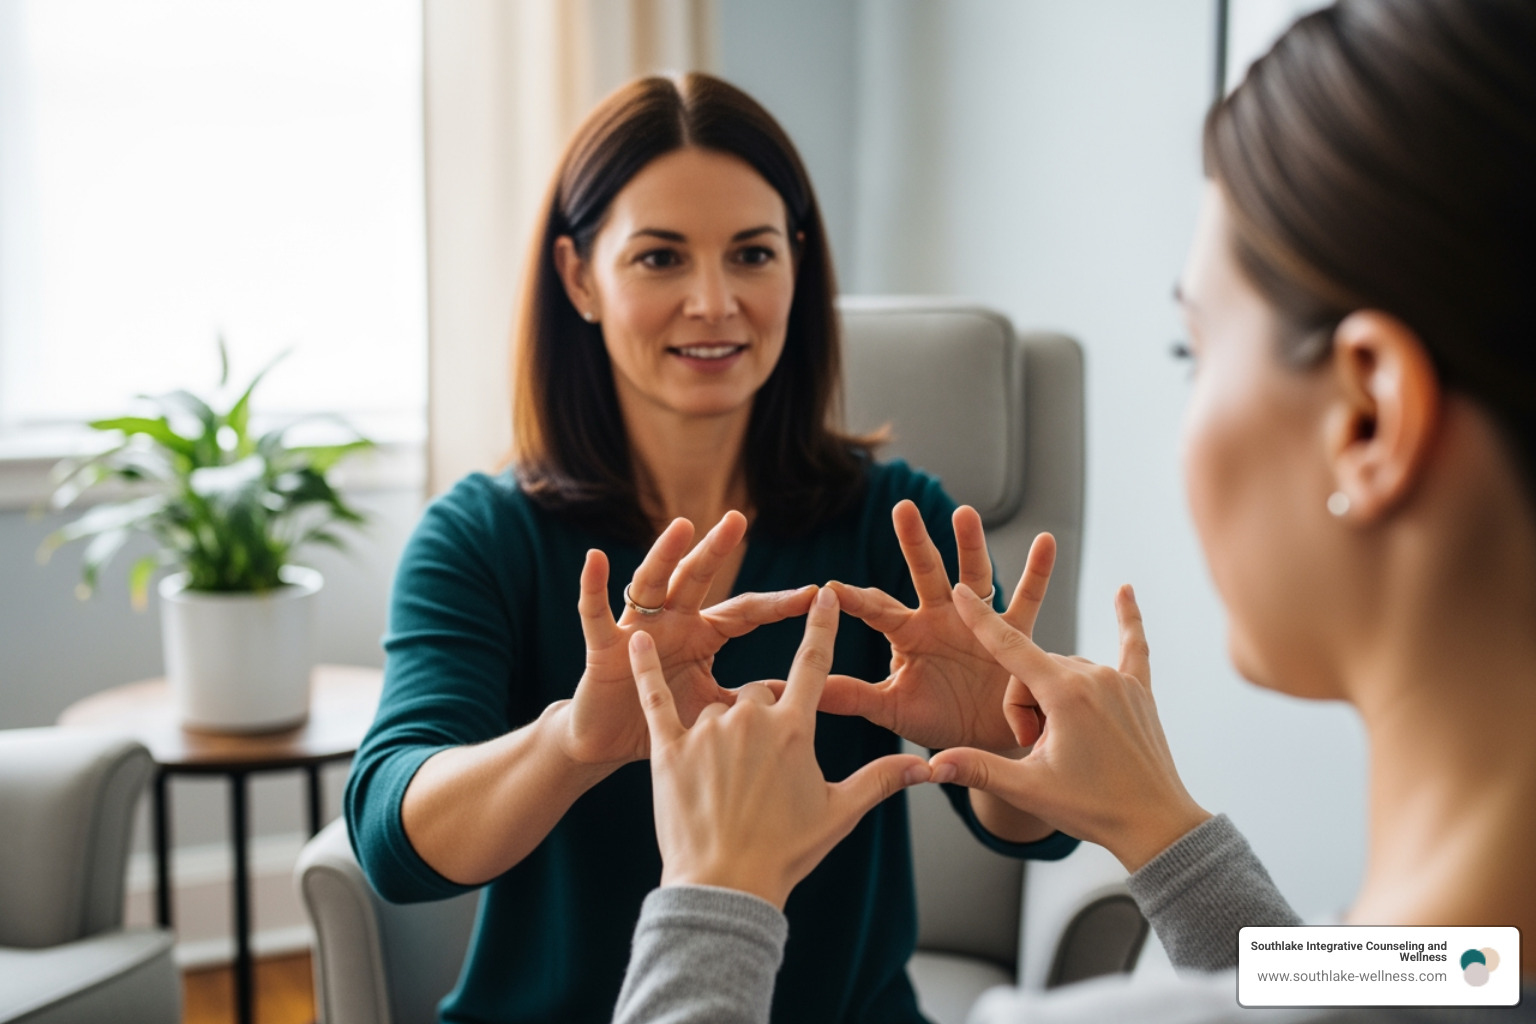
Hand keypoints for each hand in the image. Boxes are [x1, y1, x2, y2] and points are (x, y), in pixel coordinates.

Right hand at [561, 512, 816, 767]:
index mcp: (703, 634)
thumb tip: (800, 697)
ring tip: (682, 526)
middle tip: (738, 520)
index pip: (745, 612)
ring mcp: (636, 629)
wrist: (609, 744)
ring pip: (652, 584)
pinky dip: (593, 586)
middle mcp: (671, 621)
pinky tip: (595, 558)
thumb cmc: (664, 720)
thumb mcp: (713, 706)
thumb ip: (749, 698)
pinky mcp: (603, 646)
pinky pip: (596, 613)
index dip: (777, 604)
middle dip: (717, 550)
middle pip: (697, 578)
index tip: (813, 593)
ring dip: (665, 554)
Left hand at [630, 586, 931, 908]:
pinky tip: (636, 640)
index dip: (821, 627)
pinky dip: (644, 667)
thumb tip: (927, 766)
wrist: (724, 886)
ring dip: (722, 732)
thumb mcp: (839, 813)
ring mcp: (707, 731)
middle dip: (761, 719)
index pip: (813, 664)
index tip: (824, 594)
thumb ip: (881, 779)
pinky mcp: (668, 747)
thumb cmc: (785, 852)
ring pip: (718, 709)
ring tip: (723, 785)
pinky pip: (656, 696)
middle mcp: (751, 719)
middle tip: (758, 772)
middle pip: (758, 693)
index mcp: (794, 729)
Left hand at [820, 501, 1057, 751]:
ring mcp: (978, 620)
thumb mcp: (891, 708)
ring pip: (974, 575)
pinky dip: (1037, 572)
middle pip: (925, 573)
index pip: (876, 610)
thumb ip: (851, 696)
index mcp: (908, 633)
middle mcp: (942, 616)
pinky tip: (1046, 541)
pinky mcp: (1014, 634)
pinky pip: (1028, 599)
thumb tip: (799, 690)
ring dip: (971, 545)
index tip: (829, 588)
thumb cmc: (936, 719)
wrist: (986, 741)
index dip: (854, 600)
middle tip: (901, 507)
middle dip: (914, 542)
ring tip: (965, 513)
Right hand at [931, 583, 1210, 872]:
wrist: (1156, 824)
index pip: (1010, 647)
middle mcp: (1094, 677)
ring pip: (1064, 669)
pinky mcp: (1139, 691)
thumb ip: (979, 768)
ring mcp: (1120, 681)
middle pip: (1033, 669)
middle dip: (1021, 705)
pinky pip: (1132, 646)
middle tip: (1034, 750)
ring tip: (1062, 746)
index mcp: (1065, 694)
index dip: (981, 620)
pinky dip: (1128, 619)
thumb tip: (934, 765)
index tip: (961, 591)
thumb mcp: (1029, 789)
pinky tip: (1125, 590)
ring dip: (1050, 699)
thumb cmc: (1094, 808)